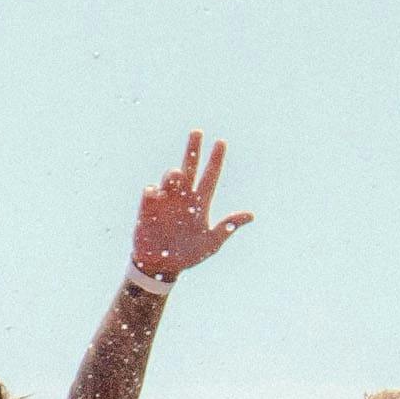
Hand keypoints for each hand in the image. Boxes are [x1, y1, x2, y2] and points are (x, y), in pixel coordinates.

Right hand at [127, 134, 254, 284]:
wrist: (161, 266)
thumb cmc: (188, 255)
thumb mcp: (212, 243)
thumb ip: (228, 227)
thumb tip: (251, 215)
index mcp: (200, 203)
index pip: (210, 176)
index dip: (216, 160)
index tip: (221, 142)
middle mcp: (184, 197)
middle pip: (189, 167)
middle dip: (193, 149)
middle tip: (197, 131)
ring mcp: (166, 201)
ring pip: (171, 176)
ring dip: (174, 174)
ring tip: (176, 175)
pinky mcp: (148, 208)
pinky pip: (150, 191)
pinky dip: (154, 190)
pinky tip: (156, 195)